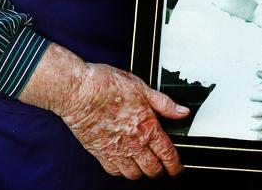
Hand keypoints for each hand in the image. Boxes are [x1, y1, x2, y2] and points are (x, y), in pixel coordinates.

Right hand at [19, 44, 186, 178]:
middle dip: (160, 170)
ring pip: (134, 175)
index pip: (167, 155)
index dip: (175, 166)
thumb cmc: (107, 85)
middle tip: (162, 165)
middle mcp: (133, 143)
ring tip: (143, 163)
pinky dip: (121, 170)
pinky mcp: (99, 153)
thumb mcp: (141, 87)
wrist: (79, 91)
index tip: (177, 168)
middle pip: (152, 170)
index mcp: (147, 127)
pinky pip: (114, 172)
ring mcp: (116, 151)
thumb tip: (182, 112)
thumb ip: (164, 103)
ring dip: (141, 171)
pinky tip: (123, 161)